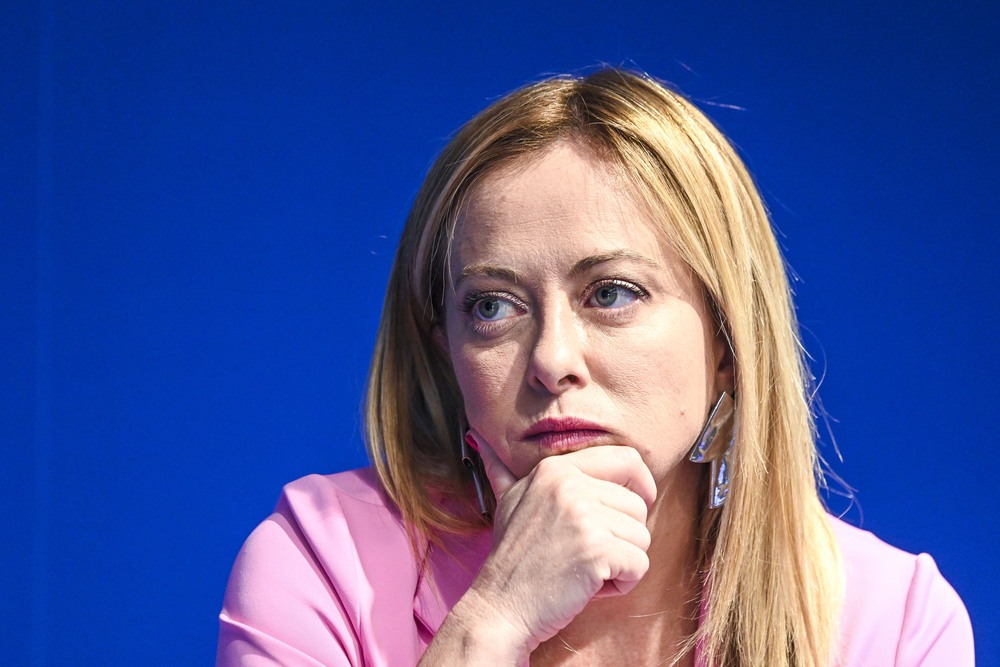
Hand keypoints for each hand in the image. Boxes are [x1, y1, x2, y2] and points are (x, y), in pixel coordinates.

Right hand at [466, 429, 656, 652]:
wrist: (499, 607)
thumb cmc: (511, 559)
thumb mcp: (509, 503)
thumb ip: (506, 472)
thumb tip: (479, 438)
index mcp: (556, 469)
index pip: (627, 459)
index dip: (641, 485)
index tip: (633, 508)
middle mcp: (570, 485)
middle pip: (638, 505)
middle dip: (624, 537)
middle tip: (589, 554)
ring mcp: (583, 515)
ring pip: (642, 536)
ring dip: (622, 562)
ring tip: (585, 570)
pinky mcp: (596, 549)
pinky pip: (639, 565)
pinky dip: (622, 583)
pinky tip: (589, 586)